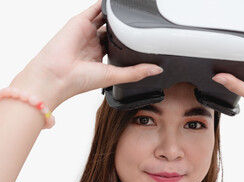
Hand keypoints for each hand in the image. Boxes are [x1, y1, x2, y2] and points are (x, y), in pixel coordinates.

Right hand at [11, 0, 162, 109]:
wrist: (56, 75)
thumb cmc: (79, 81)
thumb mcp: (115, 77)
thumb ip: (136, 72)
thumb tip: (157, 70)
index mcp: (100, 57)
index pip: (118, 45)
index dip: (129, 40)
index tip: (143, 38)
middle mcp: (93, 43)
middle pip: (112, 30)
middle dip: (124, 26)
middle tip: (139, 21)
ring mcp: (86, 32)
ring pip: (105, 18)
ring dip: (116, 14)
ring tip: (130, 10)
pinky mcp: (80, 21)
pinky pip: (95, 9)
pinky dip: (105, 4)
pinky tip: (117, 3)